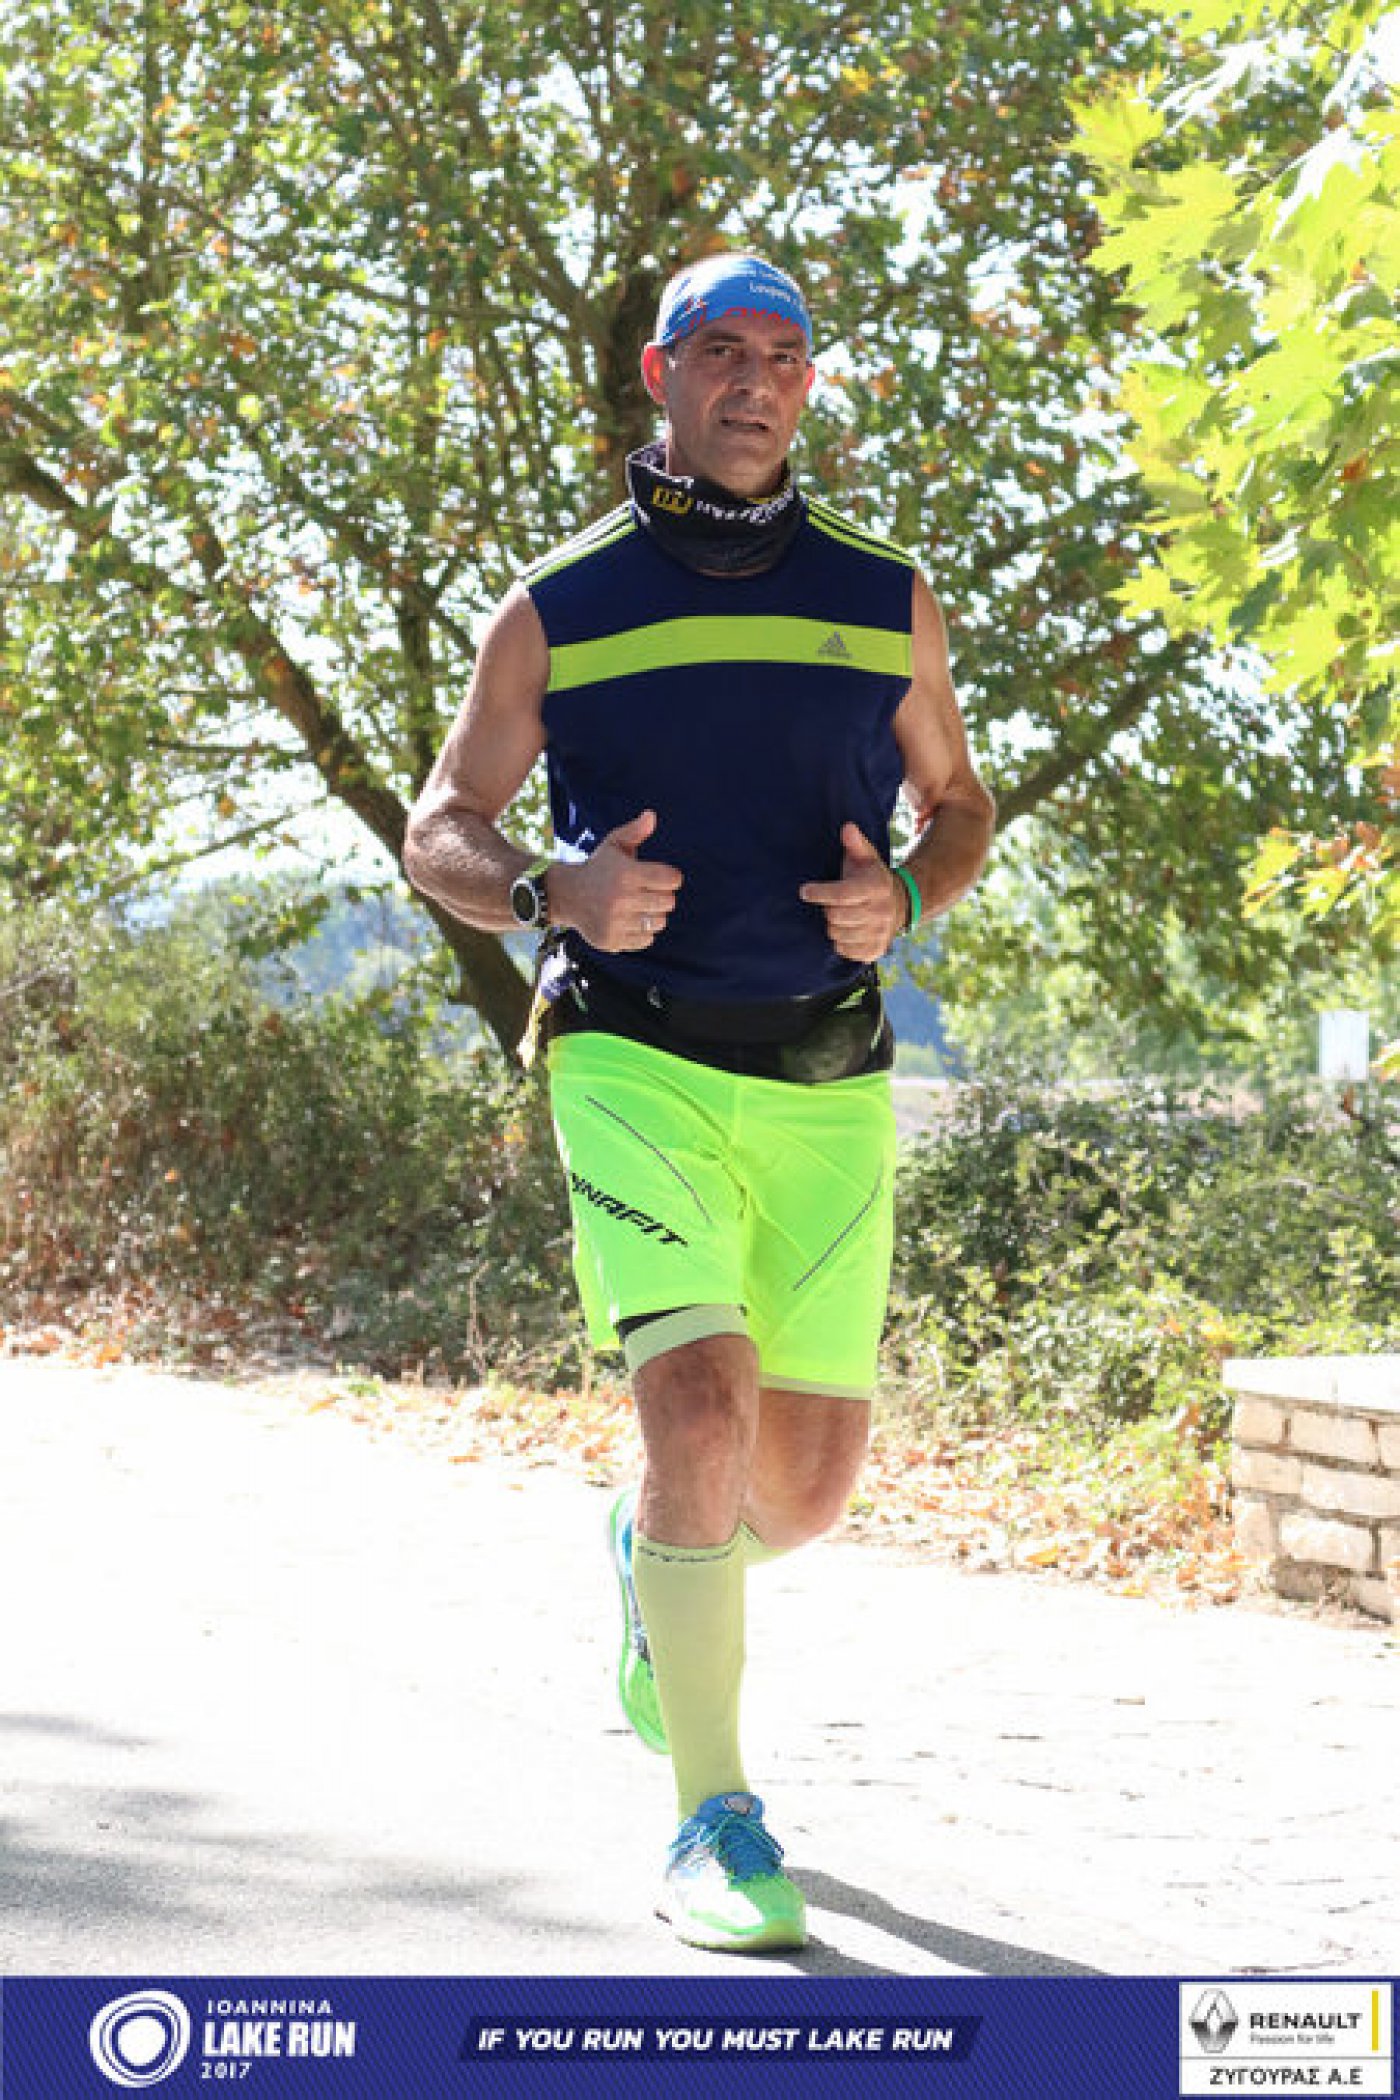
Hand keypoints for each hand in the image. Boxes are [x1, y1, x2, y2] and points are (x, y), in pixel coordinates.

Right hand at [550, 809, 683, 952]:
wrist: (567, 895)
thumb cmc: (598, 868)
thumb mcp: (613, 844)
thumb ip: (635, 831)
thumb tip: (651, 815)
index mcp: (626, 874)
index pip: (672, 879)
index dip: (670, 877)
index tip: (659, 876)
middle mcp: (621, 899)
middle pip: (668, 902)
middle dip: (663, 896)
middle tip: (647, 892)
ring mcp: (616, 922)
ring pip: (659, 922)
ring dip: (654, 915)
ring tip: (639, 906)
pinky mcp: (612, 940)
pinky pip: (646, 939)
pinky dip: (642, 932)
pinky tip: (630, 920)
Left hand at [799, 822, 903, 962]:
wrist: (900, 904)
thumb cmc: (872, 878)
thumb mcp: (866, 857)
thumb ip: (855, 843)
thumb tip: (847, 828)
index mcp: (876, 887)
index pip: (842, 894)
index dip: (820, 893)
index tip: (804, 891)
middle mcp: (881, 912)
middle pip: (835, 917)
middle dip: (827, 908)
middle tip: (830, 903)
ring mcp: (879, 934)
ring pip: (837, 934)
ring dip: (833, 925)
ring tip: (841, 915)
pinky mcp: (874, 951)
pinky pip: (844, 950)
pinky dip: (840, 940)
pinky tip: (847, 928)